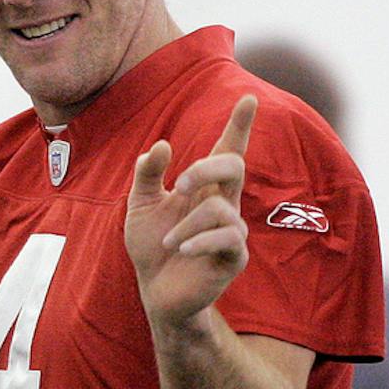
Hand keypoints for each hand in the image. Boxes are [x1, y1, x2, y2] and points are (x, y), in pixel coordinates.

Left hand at [124, 95, 256, 326]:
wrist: (155, 290)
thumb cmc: (152, 245)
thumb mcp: (140, 204)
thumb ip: (148, 174)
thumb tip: (162, 145)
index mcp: (204, 189)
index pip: (227, 151)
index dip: (239, 126)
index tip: (248, 98)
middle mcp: (224, 205)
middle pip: (234, 166)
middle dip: (207, 167)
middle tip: (179, 183)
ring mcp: (233, 231)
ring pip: (220, 208)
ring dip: (187, 223)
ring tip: (169, 241)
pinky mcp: (235, 258)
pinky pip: (226, 238)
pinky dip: (199, 240)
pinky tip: (180, 249)